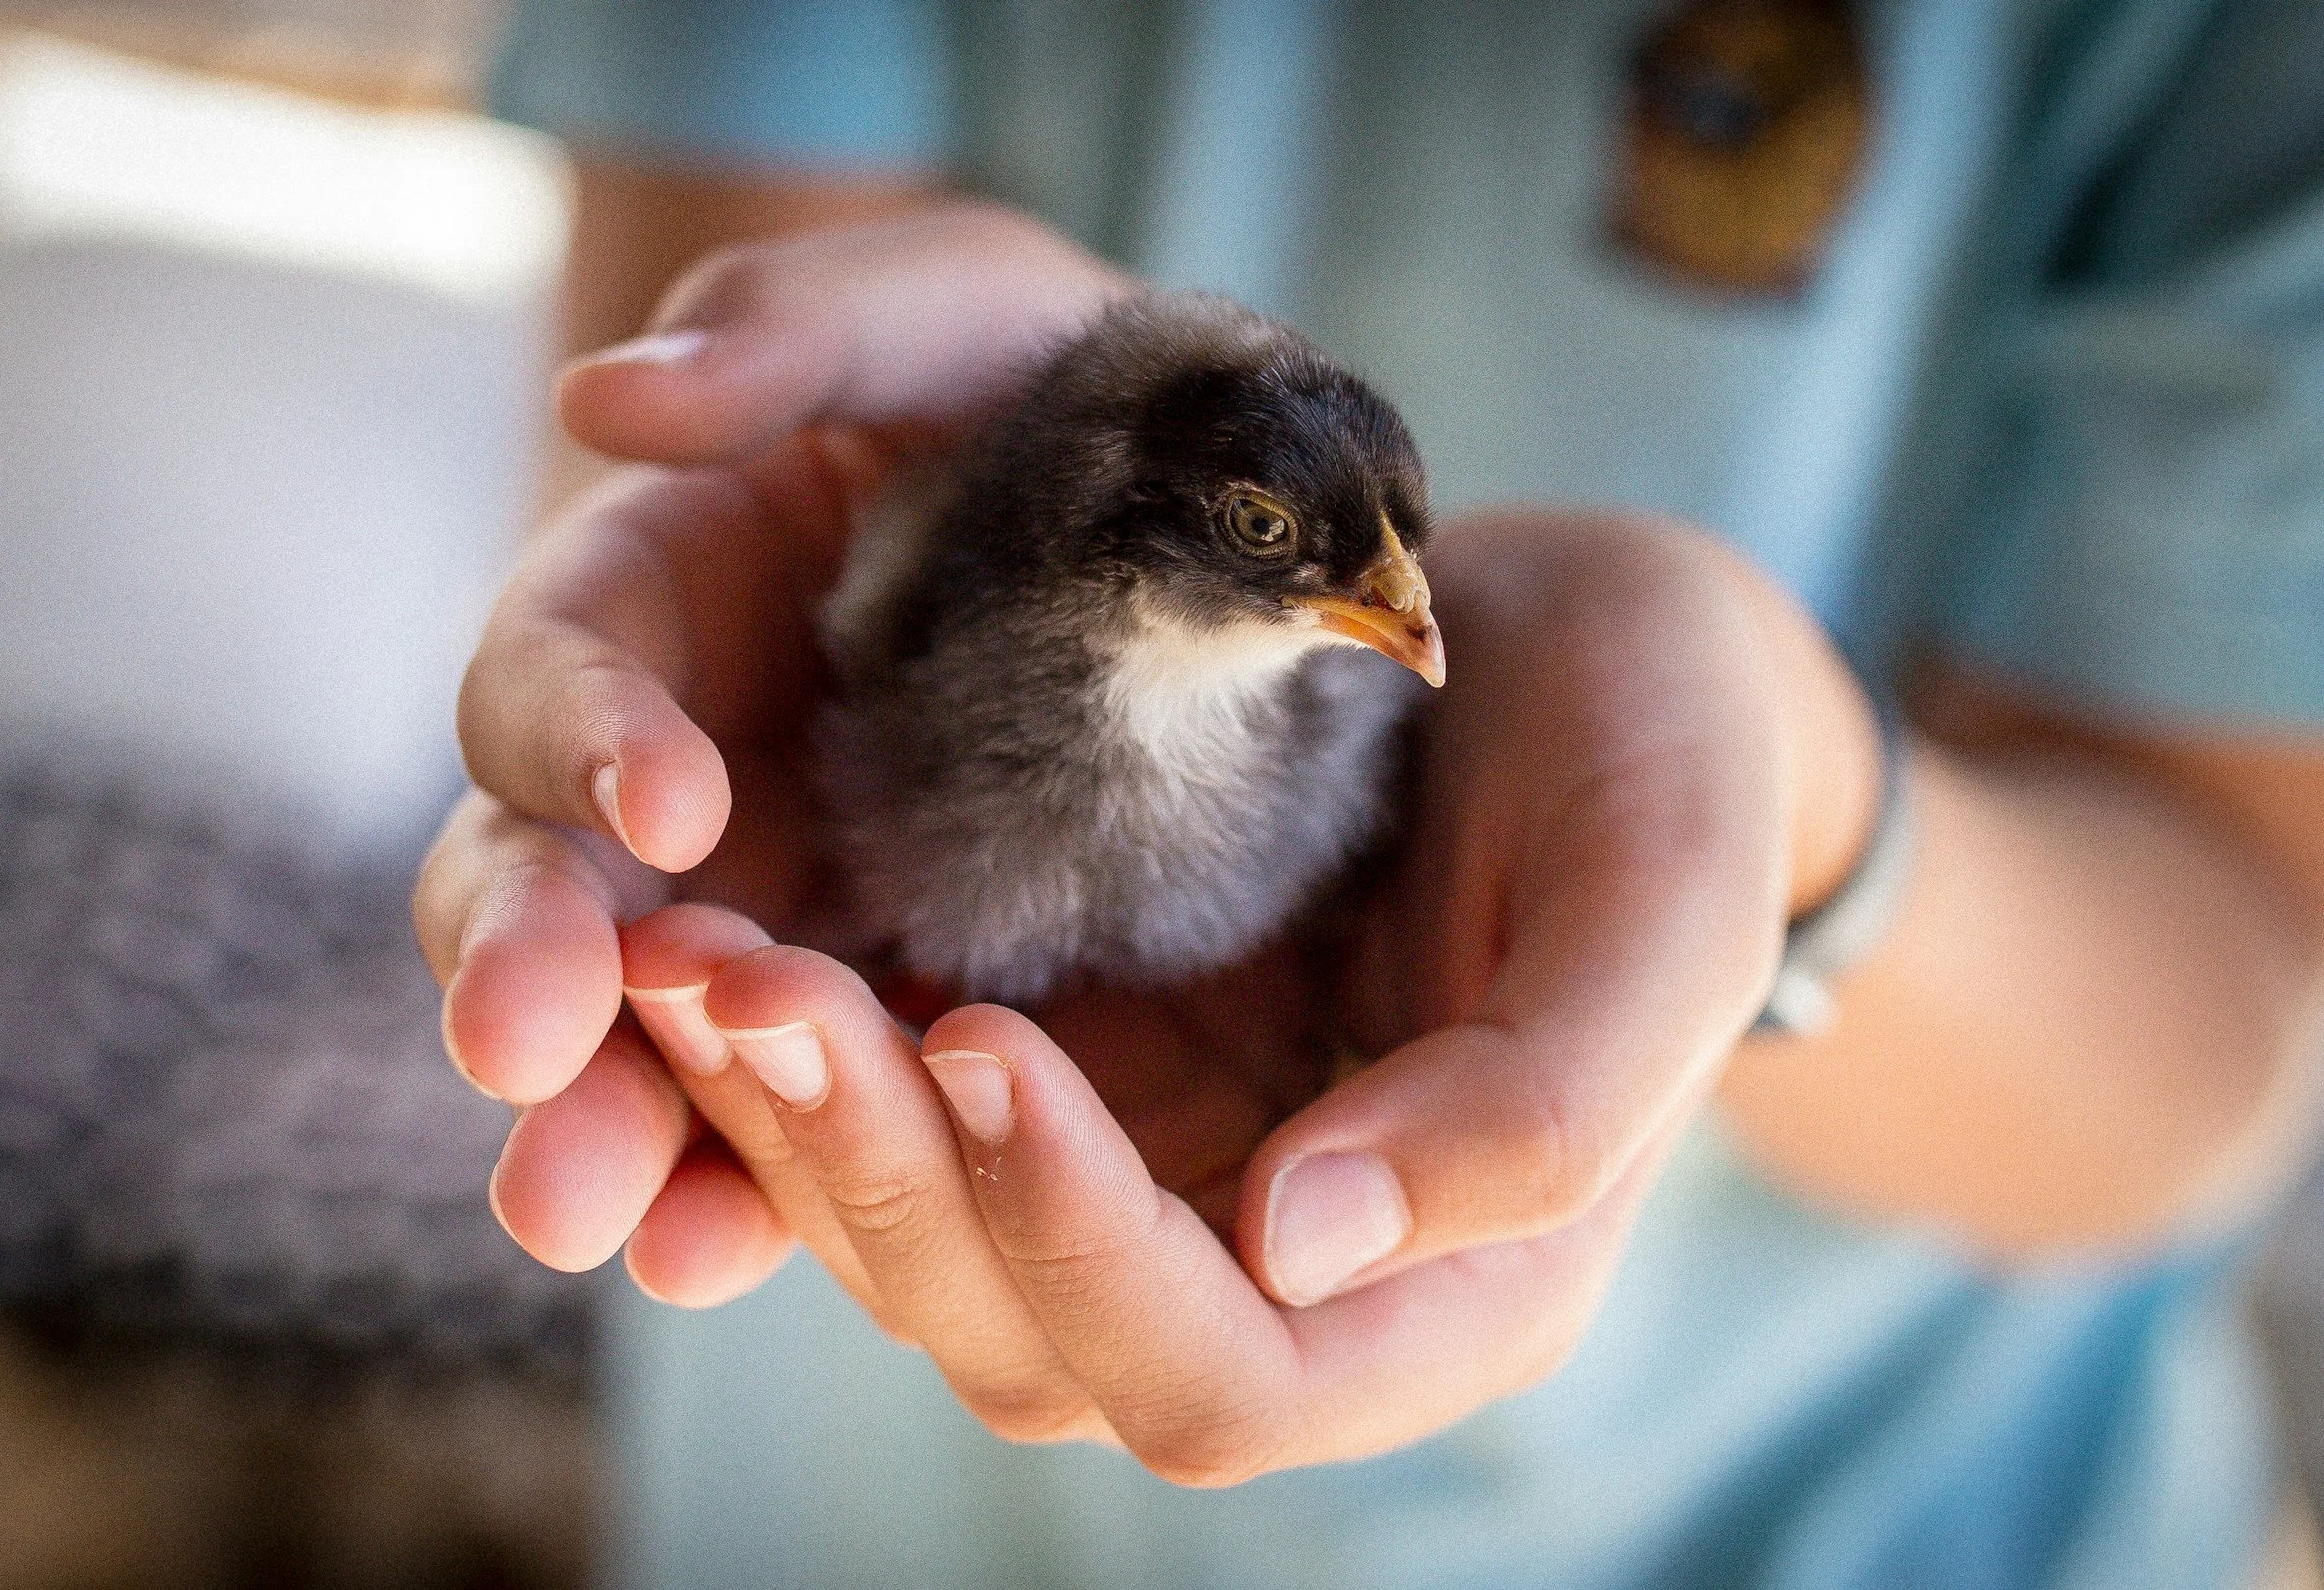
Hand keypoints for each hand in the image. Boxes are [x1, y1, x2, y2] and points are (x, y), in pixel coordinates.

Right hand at [415, 204, 1132, 1304]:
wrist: (1222, 529)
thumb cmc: (1076, 391)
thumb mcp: (963, 309)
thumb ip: (802, 328)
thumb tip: (603, 402)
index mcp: (659, 594)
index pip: (564, 663)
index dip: (583, 732)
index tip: (670, 801)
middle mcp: (670, 768)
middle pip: (539, 878)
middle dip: (529, 968)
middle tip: (530, 1061)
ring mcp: (759, 904)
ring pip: (634, 1027)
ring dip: (611, 1119)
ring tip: (605, 1219)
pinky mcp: (863, 1008)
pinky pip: (780, 1107)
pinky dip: (744, 1182)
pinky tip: (724, 1251)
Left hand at [621, 507, 1873, 1476]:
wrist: (1581, 658)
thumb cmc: (1662, 759)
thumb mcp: (1666, 899)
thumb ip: (1540, 1104)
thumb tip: (1302, 1245)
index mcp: (1439, 1291)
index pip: (1222, 1372)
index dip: (1081, 1246)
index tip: (981, 1037)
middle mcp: (1268, 1275)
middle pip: (1024, 1337)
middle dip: (870, 1179)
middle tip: (742, 991)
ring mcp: (1151, 1180)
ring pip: (920, 1242)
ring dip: (785, 1121)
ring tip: (684, 960)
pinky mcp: (1072, 1073)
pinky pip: (893, 1115)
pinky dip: (788, 1050)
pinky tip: (707, 929)